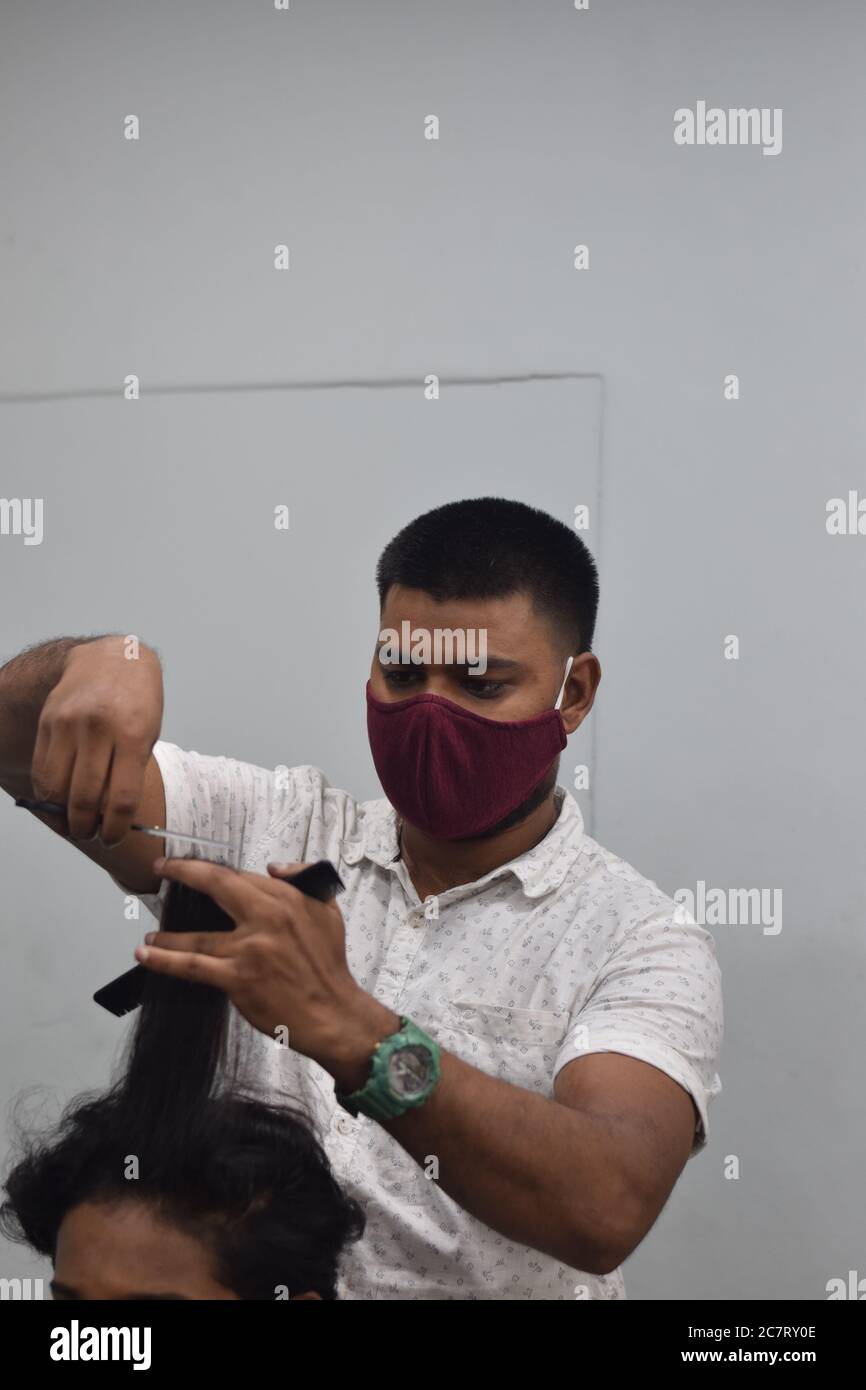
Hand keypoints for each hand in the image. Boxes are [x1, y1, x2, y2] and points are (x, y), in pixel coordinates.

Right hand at [31, 636, 162, 845]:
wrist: (110, 659)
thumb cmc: (136, 700)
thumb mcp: (149, 733)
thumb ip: (131, 772)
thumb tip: (111, 817)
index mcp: (133, 734)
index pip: (120, 798)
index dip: (114, 827)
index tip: (112, 837)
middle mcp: (99, 729)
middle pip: (85, 797)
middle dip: (86, 826)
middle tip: (89, 834)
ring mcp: (69, 724)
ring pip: (57, 787)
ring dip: (62, 814)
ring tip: (72, 822)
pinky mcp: (48, 722)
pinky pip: (42, 768)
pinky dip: (47, 791)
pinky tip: (57, 799)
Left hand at [135, 857, 399, 1087]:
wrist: (333, 1012)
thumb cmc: (328, 964)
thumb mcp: (327, 909)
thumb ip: (304, 878)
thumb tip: (272, 866)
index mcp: (287, 898)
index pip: (241, 876)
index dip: (214, 869)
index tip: (194, 867)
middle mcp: (268, 917)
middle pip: (216, 885)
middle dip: (183, 872)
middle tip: (161, 867)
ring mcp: (250, 948)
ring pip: (198, 934)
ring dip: (167, 934)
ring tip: (148, 935)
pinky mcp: (238, 978)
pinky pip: (194, 966)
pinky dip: (166, 959)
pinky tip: (146, 954)